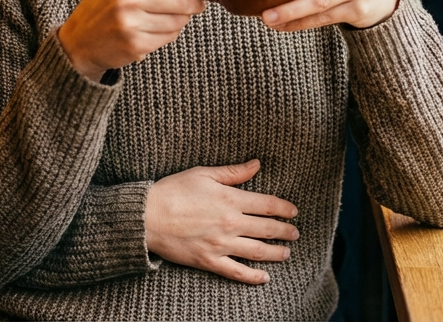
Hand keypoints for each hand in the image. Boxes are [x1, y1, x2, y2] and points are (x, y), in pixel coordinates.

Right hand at [58, 0, 206, 80]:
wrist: (79, 42)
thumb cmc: (104, 4)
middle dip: (193, 2)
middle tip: (193, 2)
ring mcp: (131, 23)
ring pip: (179, 21)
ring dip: (180, 19)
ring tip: (167, 16)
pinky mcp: (136, 45)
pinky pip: (170, 38)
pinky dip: (168, 34)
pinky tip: (155, 29)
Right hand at [145, 159, 299, 284]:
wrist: (146, 217)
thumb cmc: (173, 191)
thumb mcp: (203, 174)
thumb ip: (233, 172)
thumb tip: (257, 164)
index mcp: (231, 199)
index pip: (267, 205)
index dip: (284, 208)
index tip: (294, 212)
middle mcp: (230, 223)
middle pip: (267, 229)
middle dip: (285, 232)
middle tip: (295, 234)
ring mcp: (220, 244)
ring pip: (257, 251)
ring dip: (275, 253)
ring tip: (286, 254)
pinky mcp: (208, 260)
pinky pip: (236, 271)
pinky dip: (252, 276)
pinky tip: (264, 278)